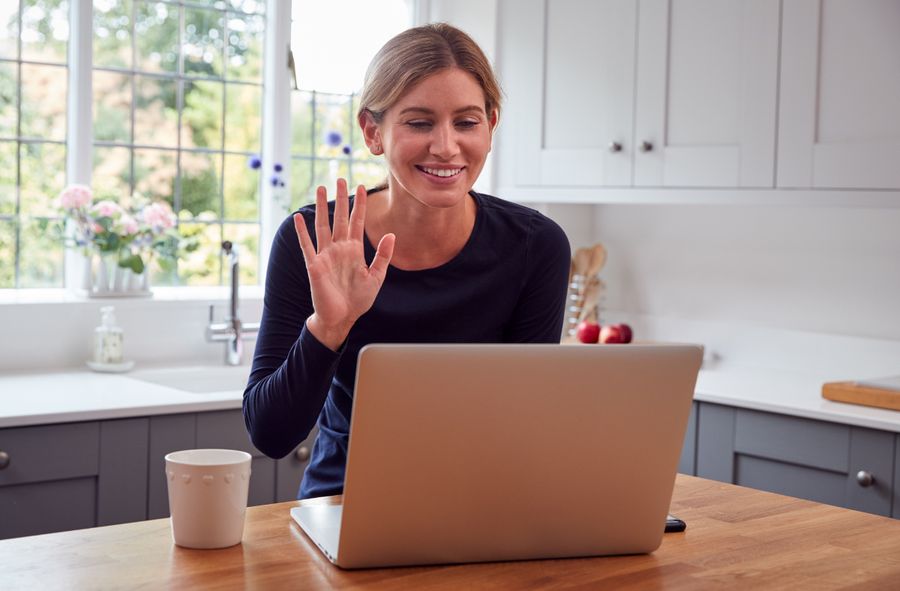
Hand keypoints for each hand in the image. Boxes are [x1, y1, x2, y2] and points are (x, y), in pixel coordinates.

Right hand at [294, 179, 394, 349]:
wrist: (342, 318)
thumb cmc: (358, 299)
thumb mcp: (376, 276)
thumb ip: (383, 255)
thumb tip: (391, 234)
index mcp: (354, 250)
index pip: (357, 222)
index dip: (359, 205)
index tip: (362, 187)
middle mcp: (339, 249)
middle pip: (339, 218)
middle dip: (341, 198)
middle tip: (341, 178)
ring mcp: (326, 255)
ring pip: (323, 226)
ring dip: (322, 207)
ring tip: (321, 187)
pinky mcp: (314, 265)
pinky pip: (307, 246)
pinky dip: (302, 232)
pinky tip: (299, 217)